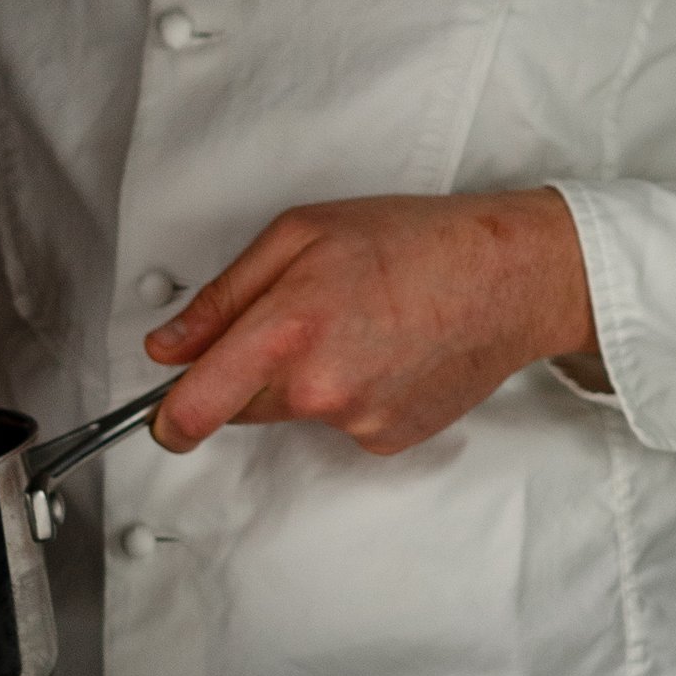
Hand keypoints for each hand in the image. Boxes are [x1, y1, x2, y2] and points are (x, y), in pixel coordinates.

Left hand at [142, 190, 596, 457]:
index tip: (164, 416)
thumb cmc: (414, 242)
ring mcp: (356, 422)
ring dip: (308, 378)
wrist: (510, 276)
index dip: (167, 418)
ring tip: (362, 325)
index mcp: (285, 330)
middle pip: (242, 405)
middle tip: (305, 316)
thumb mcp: (301, 234)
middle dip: (252, 370)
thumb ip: (223, 297)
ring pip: (296, 412)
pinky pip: (343, 422)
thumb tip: (169, 346)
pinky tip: (390, 351)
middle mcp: (317, 389)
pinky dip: (354, 392)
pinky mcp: (388, 440)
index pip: (194, 408)